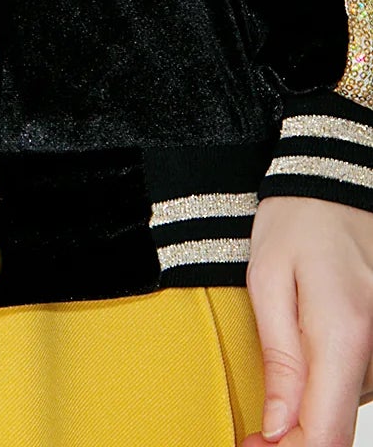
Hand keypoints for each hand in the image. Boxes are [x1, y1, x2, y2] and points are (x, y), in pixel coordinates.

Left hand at [242, 195, 372, 446]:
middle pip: (337, 427)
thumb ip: (278, 359)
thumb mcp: (268, 281)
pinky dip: (326, 385)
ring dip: (310, 407)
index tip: (253, 446)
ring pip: (346, 408)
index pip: (326, 433)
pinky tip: (303, 360)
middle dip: (294, 434)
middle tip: (254, 428)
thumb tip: (277, 430)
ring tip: (277, 377)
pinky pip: (356, 386)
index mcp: (345, 336)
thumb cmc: (298, 224)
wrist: (337, 188)